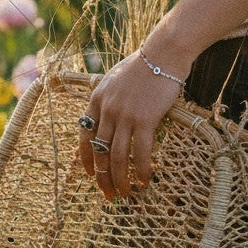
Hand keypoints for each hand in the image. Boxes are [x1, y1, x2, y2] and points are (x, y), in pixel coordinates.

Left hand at [77, 50, 183, 198]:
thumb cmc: (144, 64)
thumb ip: (110, 97)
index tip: (90, 173)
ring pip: (117, 156)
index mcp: (97, 99)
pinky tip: (145, 180)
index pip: (85, 134)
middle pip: (100, 150)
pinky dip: (142, 169)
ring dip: (120, 179)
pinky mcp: (144, 119)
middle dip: (102, 176)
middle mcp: (107, 109)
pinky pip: (140, 152)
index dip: (86, 157)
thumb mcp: (116, 78)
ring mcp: (124, 115)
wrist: (163, 54)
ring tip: (125, 193)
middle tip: (108, 193)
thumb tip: (111, 113)